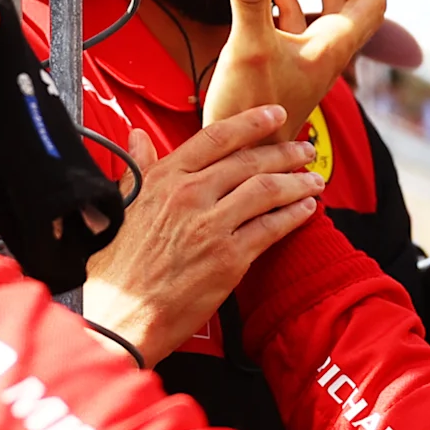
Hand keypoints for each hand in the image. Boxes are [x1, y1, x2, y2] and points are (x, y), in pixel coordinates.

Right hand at [81, 108, 323, 364]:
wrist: (118, 314)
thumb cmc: (116, 266)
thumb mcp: (121, 204)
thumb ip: (137, 167)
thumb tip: (139, 137)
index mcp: (164, 178)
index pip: (216, 137)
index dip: (252, 122)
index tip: (274, 115)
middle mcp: (190, 195)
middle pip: (249, 161)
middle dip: (284, 152)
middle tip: (304, 149)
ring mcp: (212, 226)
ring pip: (267, 190)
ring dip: (297, 181)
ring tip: (313, 178)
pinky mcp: (229, 258)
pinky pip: (271, 227)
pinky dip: (294, 215)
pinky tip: (306, 209)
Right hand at [201, 0, 385, 132]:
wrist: (243, 158)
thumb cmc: (252, 111)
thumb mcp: (250, 47)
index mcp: (332, 47)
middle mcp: (326, 53)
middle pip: (354, 2)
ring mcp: (306, 62)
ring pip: (328, 13)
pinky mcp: (284, 70)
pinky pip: (299, 28)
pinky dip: (292, 2)